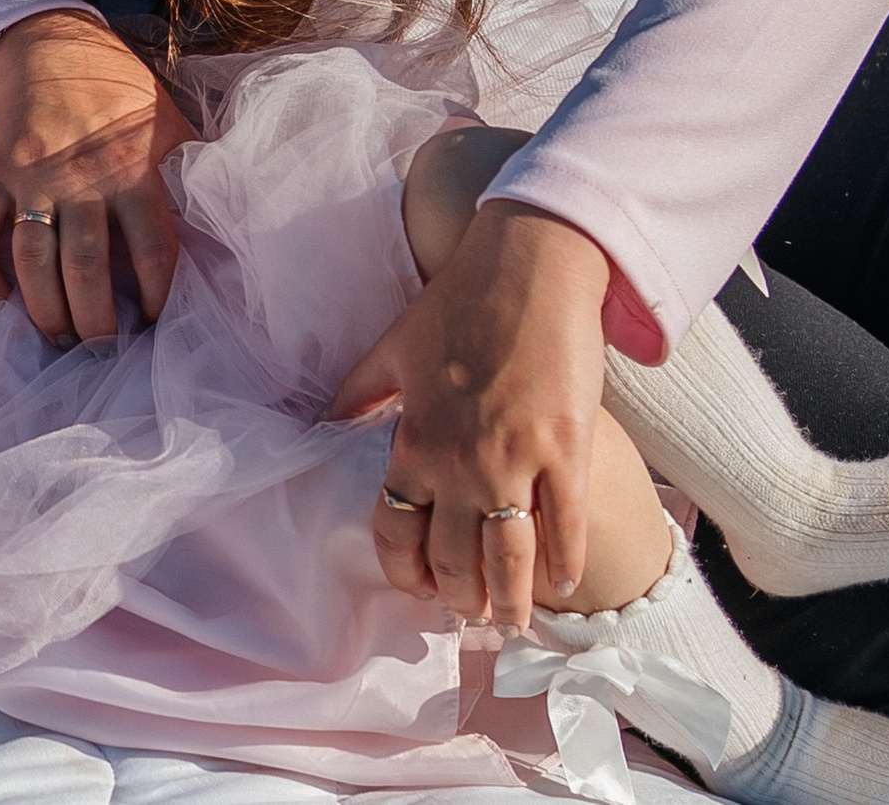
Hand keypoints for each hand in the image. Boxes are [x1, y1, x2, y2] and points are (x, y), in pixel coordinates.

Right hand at [0, 10, 193, 344]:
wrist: (54, 51)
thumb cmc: (124, 99)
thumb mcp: (172, 126)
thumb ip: (196, 173)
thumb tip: (242, 221)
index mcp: (133, 169)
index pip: (152, 247)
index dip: (158, 294)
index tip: (157, 324)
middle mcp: (81, 178)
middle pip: (85, 265)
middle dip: (94, 321)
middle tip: (101, 351)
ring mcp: (32, 178)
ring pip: (31, 257)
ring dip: (42, 307)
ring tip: (58, 336)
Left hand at [327, 200, 610, 629]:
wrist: (531, 269)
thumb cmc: (459, 303)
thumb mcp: (393, 348)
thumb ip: (358, 395)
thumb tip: (320, 425)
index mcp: (414, 442)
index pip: (398, 531)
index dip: (406, 571)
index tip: (417, 588)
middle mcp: (461, 464)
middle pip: (456, 559)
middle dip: (459, 596)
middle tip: (468, 612)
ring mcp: (518, 461)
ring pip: (511, 558)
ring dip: (510, 599)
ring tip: (511, 619)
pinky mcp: (568, 451)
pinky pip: (567, 527)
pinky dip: (564, 563)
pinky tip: (563, 583)